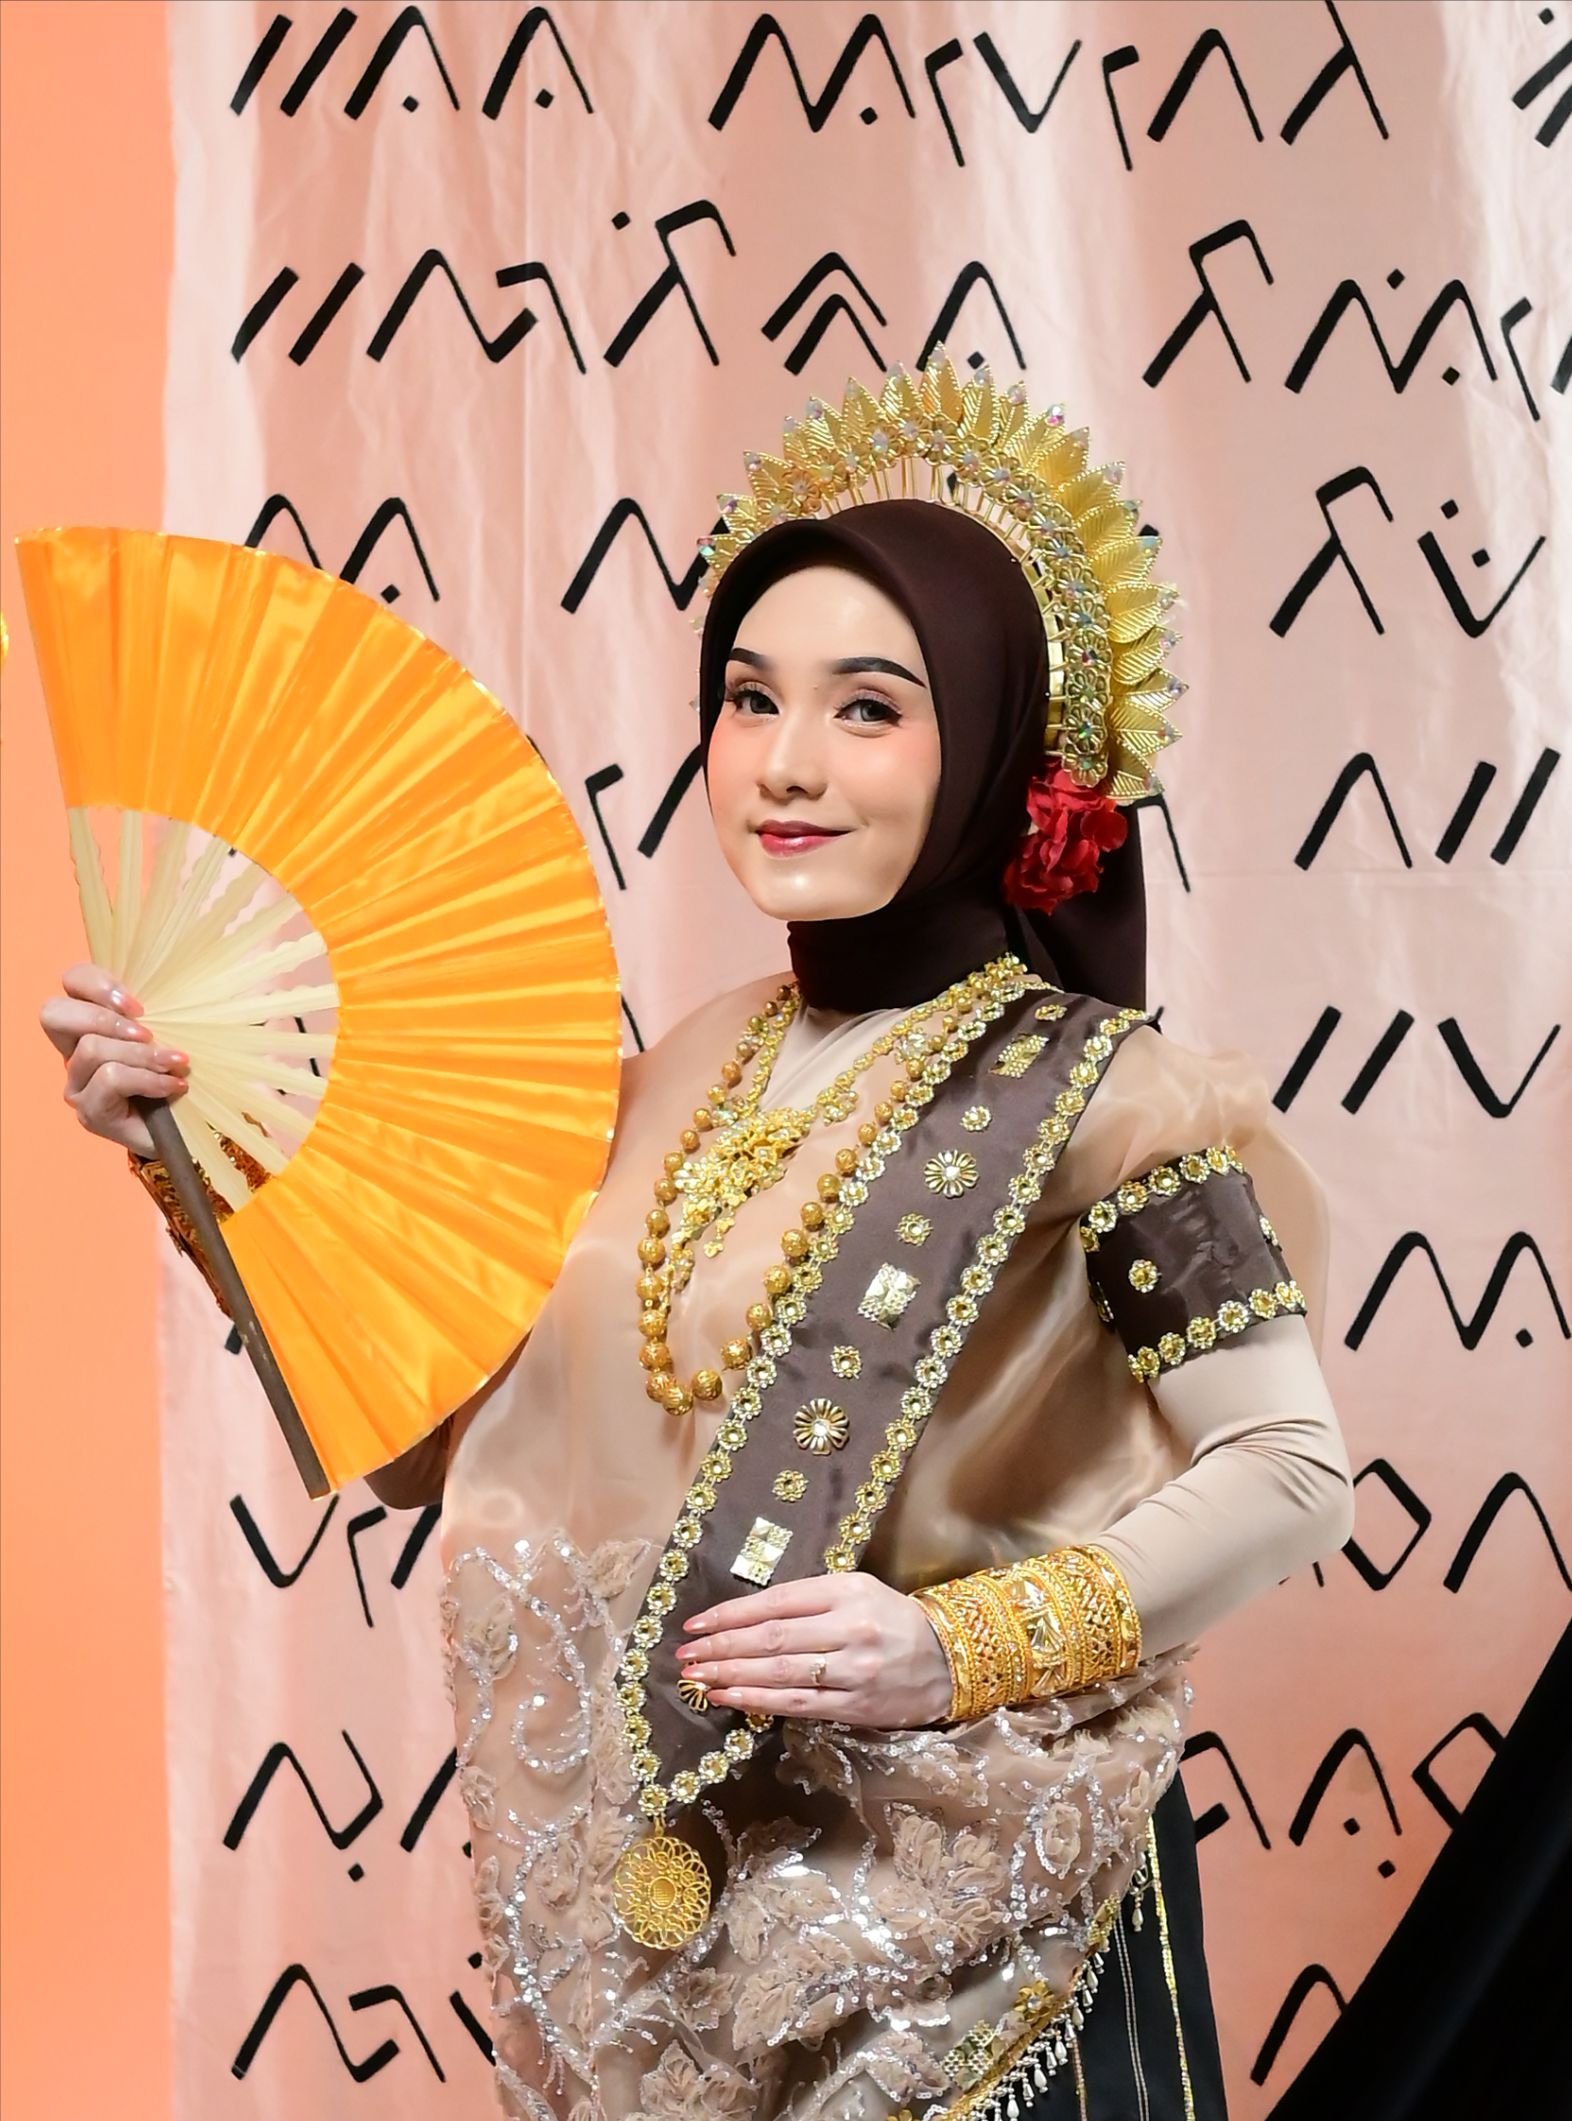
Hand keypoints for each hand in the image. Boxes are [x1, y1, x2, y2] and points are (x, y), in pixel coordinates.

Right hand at [39, 962, 189, 1157]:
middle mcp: (73, 1052)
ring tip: (176, 1062)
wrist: (189, 1131)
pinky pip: (111, 1079)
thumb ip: (164, 1008)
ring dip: (141, 1053)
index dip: (97, 982)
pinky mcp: (89, 1111)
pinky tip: (174, 1086)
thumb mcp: (174, 1030)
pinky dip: (148, 1079)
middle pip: (55, 1013)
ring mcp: (77, 1084)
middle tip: (146, 1032)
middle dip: (104, 1017)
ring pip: (91, 1048)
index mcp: (90, 1022)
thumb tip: (194, 984)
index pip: (72, 982)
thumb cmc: (180, 1071)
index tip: (139, 1004)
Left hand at [676, 1571, 951, 1727]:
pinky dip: (758, 1700)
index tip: (696, 1624)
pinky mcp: (855, 1705)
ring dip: (731, 1674)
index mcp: (846, 1590)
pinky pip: (797, 1704)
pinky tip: (729, 1697)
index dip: (730, 1614)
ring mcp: (852, 1669)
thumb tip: (746, 1616)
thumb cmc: (892, 1619)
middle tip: (685, 1656)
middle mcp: (848, 1628)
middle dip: (721, 1647)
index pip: (776, 1601)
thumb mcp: (856, 1590)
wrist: (948, 1659)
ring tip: (697, 1677)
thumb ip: (808, 1599)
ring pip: (779, 1672)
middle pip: (771, 1638)